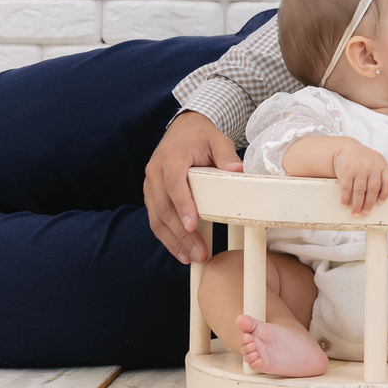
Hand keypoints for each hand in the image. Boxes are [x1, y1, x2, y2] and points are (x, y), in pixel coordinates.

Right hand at [143, 111, 241, 264]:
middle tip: (198, 252)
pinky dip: (167, 237)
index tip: (192, 225)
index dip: (182, 205)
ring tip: (191, 257)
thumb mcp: (217, 139)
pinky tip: (180, 251)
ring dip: (173, 240)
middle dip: (181, 234)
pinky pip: (156, 219)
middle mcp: (155, 171)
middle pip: (164, 207)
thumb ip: (226, 155)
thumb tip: (237, 170)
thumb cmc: (201, 136)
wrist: (182, 129)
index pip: (174, 184)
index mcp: (171, 156)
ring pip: (157, 218)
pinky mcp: (151, 195)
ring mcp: (150, 184)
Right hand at [332, 142, 387, 216]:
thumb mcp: (379, 162)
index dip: (386, 194)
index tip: (380, 203)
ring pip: (359, 191)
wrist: (346, 149)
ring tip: (356, 213)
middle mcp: (371, 167)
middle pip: (373, 189)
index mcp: (382, 166)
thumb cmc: (365, 158)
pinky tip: (345, 204)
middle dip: (369, 204)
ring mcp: (358, 169)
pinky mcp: (346, 170)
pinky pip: (346, 187)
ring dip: (357, 204)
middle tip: (366, 213)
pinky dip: (345, 198)